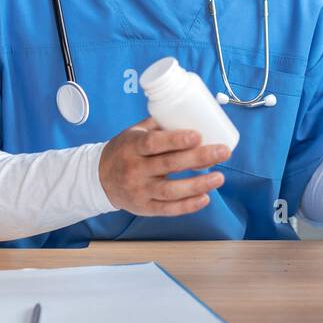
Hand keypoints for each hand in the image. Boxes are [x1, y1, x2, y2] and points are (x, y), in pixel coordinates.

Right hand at [98, 117, 227, 215]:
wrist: (99, 178)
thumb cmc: (124, 150)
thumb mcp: (134, 133)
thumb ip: (159, 125)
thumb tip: (193, 113)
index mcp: (132, 146)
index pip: (154, 143)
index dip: (176, 139)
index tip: (198, 135)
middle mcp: (135, 170)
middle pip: (169, 165)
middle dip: (199, 158)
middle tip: (223, 151)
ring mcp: (139, 191)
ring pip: (171, 190)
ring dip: (198, 184)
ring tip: (219, 177)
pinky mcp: (144, 208)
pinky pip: (168, 209)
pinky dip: (188, 205)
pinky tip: (205, 198)